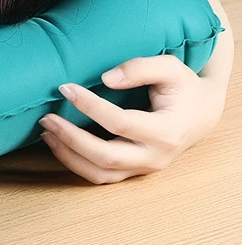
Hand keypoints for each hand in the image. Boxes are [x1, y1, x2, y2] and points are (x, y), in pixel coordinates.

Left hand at [38, 55, 225, 183]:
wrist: (200, 114)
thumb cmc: (183, 87)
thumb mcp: (170, 68)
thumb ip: (140, 68)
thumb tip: (106, 79)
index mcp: (166, 131)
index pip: (120, 123)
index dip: (90, 106)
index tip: (65, 88)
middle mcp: (155, 156)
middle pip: (106, 157)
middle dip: (71, 138)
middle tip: (46, 117)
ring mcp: (143, 168)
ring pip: (100, 174)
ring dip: (68, 155)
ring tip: (45, 131)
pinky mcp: (133, 171)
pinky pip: (100, 176)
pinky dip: (75, 163)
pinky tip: (57, 143)